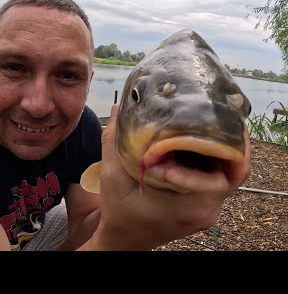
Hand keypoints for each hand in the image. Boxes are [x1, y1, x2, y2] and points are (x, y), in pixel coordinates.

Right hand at [91, 104, 250, 249]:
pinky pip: (219, 179)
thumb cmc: (119, 213)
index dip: (220, 146)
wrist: (124, 241)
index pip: (226, 174)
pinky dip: (212, 160)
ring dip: (219, 148)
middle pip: (235, 169)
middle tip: (213, 114)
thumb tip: (120, 107)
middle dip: (226, 140)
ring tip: (205, 123)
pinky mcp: (205, 206)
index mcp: (192, 205)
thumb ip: (114, 142)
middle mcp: (208, 209)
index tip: (199, 127)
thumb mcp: (112, 177)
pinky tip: (197, 142)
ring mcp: (209, 210)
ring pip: (229, 173)